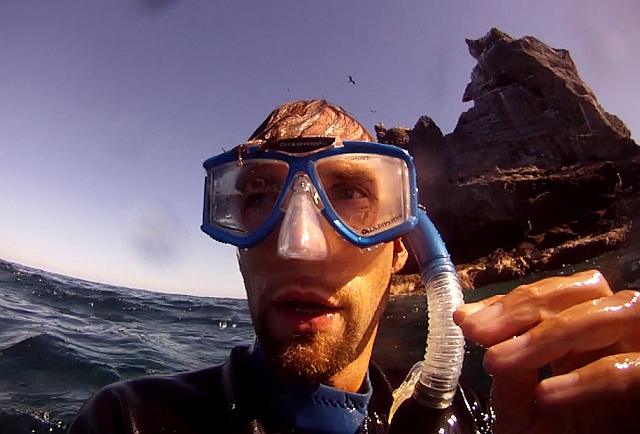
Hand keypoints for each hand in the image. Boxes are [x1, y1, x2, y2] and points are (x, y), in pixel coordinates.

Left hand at [454, 270, 639, 433]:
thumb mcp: (521, 415)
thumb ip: (508, 379)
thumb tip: (489, 338)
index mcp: (584, 338)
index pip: (550, 298)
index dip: (508, 302)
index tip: (466, 320)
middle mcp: (615, 338)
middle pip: (585, 289)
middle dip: (526, 306)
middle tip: (478, 332)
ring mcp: (639, 356)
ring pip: (614, 312)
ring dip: (553, 331)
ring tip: (501, 361)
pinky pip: (630, 370)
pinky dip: (587, 379)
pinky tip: (546, 395)